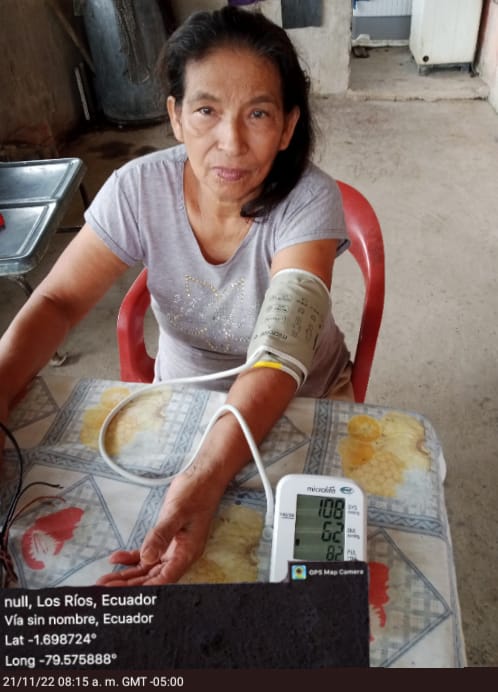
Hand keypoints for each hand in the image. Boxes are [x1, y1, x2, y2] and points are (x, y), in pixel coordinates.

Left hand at [97, 470, 223, 585]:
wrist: (203, 478)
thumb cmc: (196, 493)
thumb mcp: (177, 513)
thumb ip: (161, 535)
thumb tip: (146, 558)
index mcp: (186, 552)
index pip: (163, 579)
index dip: (143, 589)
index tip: (121, 594)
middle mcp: (179, 555)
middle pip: (152, 578)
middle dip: (129, 585)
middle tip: (104, 588)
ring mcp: (172, 548)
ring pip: (147, 568)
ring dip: (127, 575)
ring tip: (105, 580)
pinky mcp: (165, 539)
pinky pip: (146, 554)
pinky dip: (131, 558)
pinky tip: (115, 558)